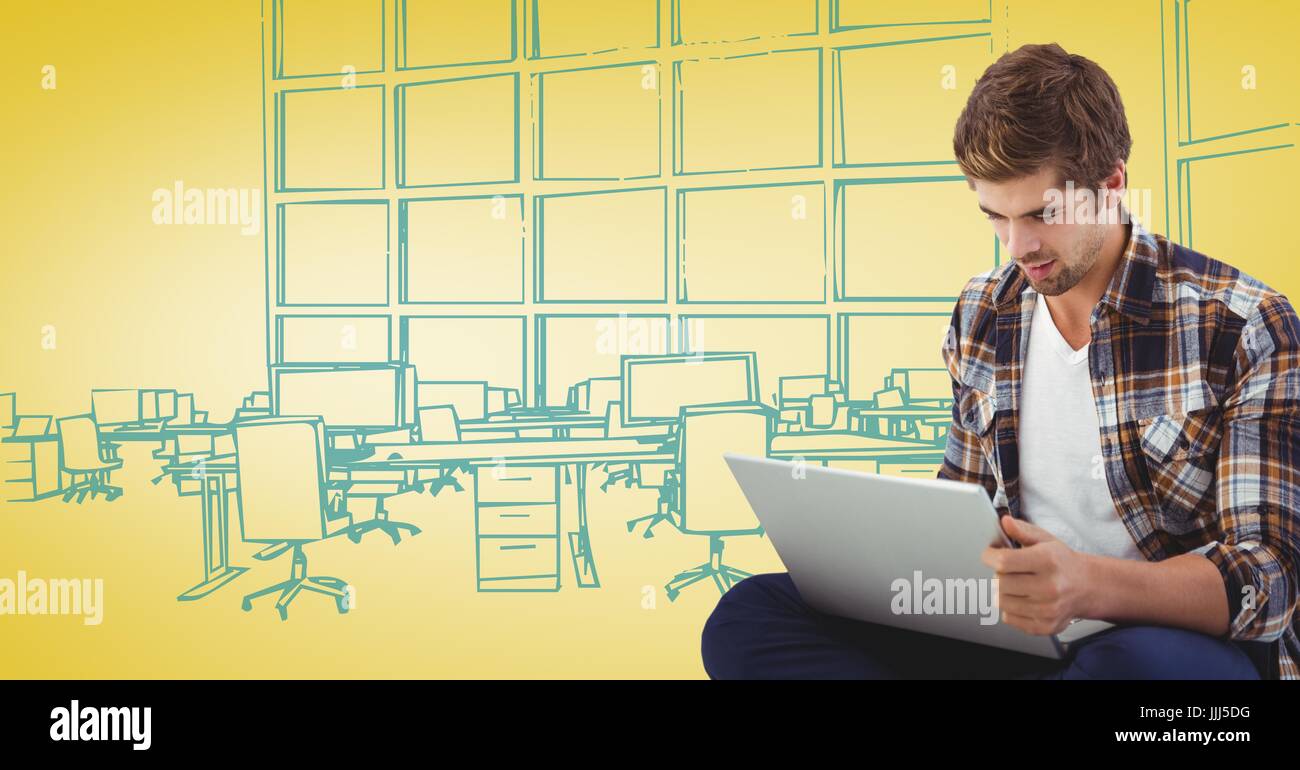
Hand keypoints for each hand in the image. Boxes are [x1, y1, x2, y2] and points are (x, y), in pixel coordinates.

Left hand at [980, 515, 1093, 635]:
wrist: (1087, 587)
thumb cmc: (1062, 562)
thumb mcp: (1045, 540)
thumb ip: (1022, 531)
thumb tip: (1005, 522)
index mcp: (1048, 561)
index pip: (1003, 561)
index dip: (989, 556)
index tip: (990, 554)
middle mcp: (1049, 587)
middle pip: (999, 583)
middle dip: (998, 574)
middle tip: (1008, 570)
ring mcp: (1048, 609)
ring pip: (1001, 601)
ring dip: (1003, 592)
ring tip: (1017, 584)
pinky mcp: (1045, 626)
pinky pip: (1009, 618)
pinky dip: (1010, 608)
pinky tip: (1022, 599)